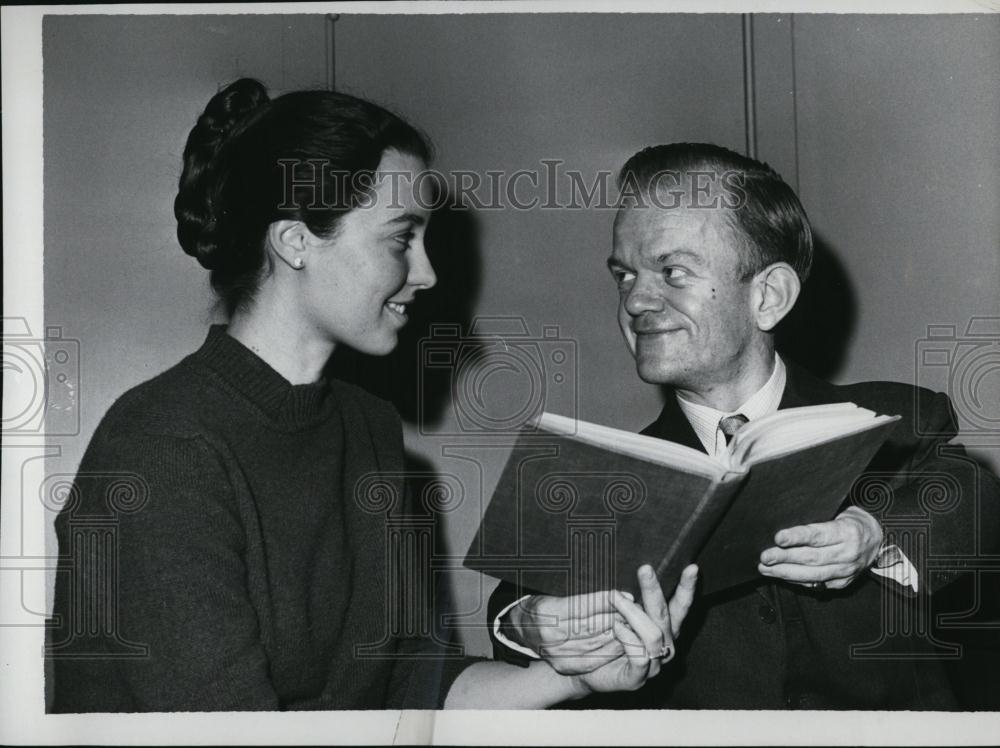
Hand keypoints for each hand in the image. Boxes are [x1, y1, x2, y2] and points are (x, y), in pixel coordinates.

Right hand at [508, 590, 627, 674]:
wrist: (521, 630)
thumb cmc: (541, 606)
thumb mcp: (553, 593)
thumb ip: (580, 596)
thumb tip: (614, 595)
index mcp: (547, 613)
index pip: (581, 607)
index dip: (603, 601)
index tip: (622, 595)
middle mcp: (550, 636)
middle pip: (590, 626)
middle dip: (615, 617)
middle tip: (634, 609)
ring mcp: (557, 654)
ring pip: (595, 643)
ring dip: (617, 634)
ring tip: (633, 624)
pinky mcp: (565, 666)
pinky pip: (594, 658)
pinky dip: (610, 649)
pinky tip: (623, 642)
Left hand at [573, 564, 697, 694]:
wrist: (585, 670)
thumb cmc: (603, 637)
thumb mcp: (617, 613)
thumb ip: (629, 599)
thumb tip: (635, 582)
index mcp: (664, 628)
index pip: (680, 606)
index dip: (687, 588)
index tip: (691, 568)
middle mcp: (664, 645)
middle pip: (664, 615)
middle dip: (654, 590)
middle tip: (644, 569)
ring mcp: (653, 665)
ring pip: (652, 634)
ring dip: (632, 612)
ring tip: (615, 598)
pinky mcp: (637, 679)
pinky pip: (639, 656)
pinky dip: (626, 638)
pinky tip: (616, 627)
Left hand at [758, 506, 882, 589]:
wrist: (878, 539)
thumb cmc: (852, 521)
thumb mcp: (840, 511)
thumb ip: (817, 519)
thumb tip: (784, 521)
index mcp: (848, 532)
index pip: (818, 535)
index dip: (796, 537)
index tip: (778, 538)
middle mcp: (848, 554)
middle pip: (812, 558)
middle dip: (784, 558)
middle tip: (765, 557)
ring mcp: (847, 571)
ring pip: (813, 575)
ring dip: (785, 573)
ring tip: (765, 569)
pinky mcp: (843, 583)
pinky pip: (816, 584)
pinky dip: (796, 581)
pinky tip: (781, 576)